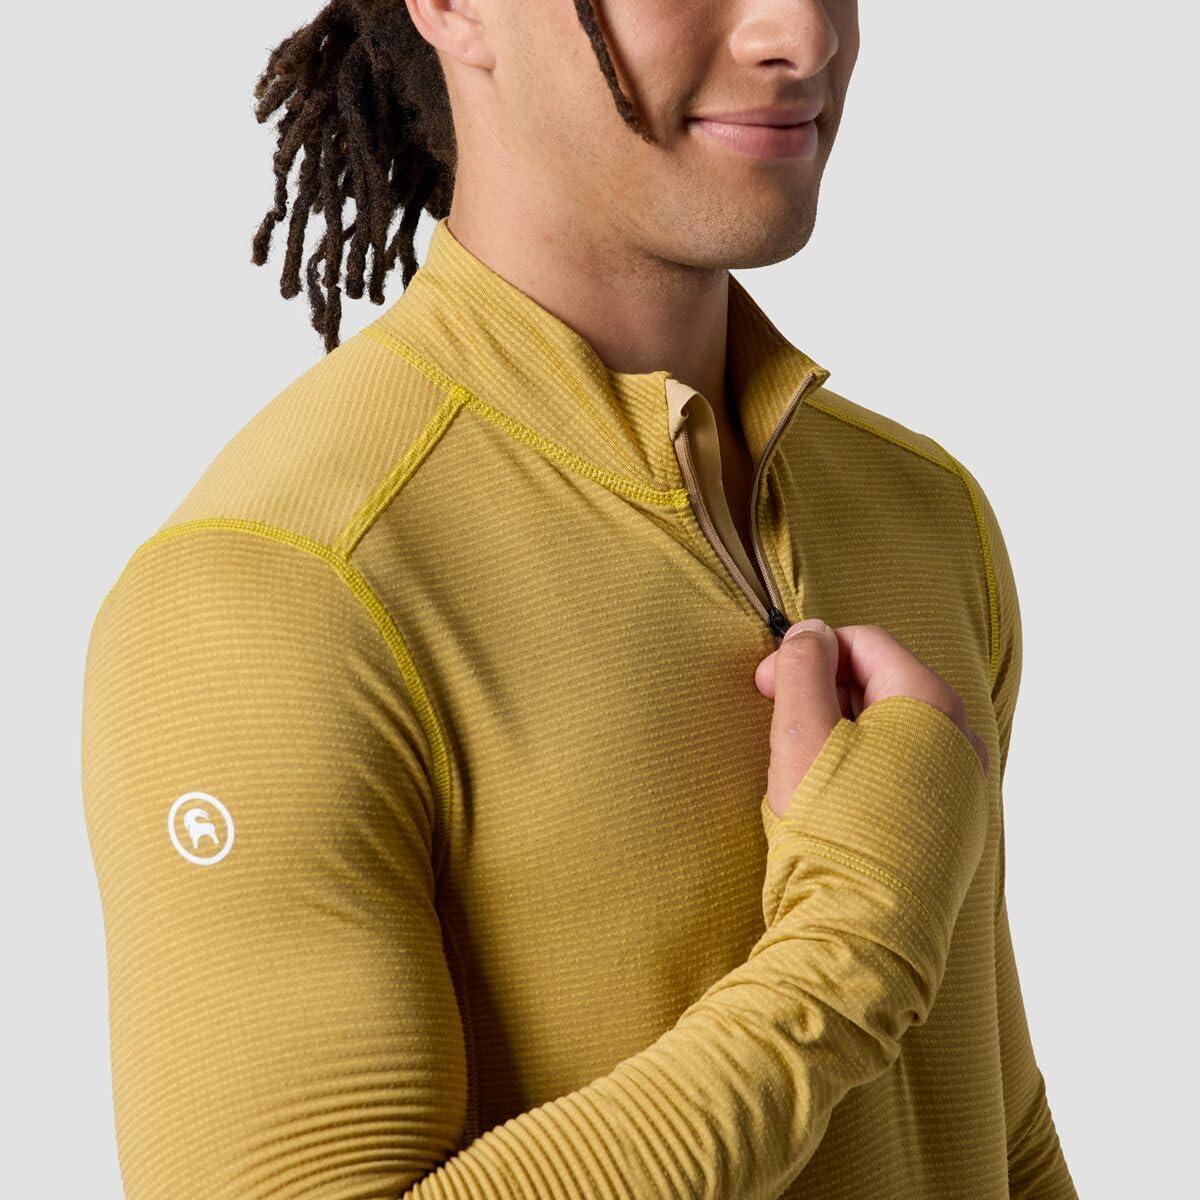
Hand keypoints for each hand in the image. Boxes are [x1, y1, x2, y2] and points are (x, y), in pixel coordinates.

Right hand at [755, 619, 989, 818]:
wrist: (860, 936)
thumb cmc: (830, 831)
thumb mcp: (800, 732)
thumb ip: (802, 665)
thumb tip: (809, 633)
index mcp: (931, 706)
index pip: (865, 642)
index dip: (808, 652)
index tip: (765, 684)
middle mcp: (961, 741)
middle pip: (881, 684)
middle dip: (823, 692)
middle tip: (778, 724)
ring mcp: (962, 789)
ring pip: (891, 732)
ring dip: (839, 733)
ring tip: (801, 771)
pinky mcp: (952, 830)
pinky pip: (905, 774)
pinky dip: (863, 770)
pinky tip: (830, 803)